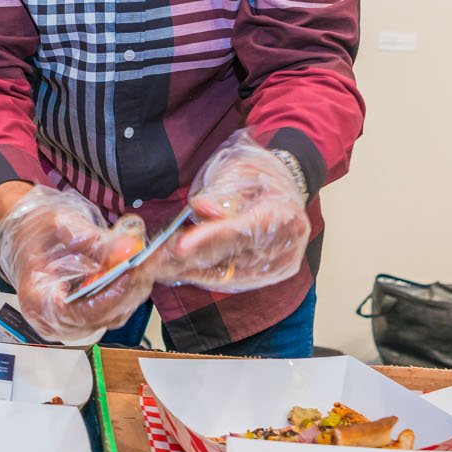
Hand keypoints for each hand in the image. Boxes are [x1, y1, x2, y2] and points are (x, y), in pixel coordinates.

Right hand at [0, 185, 157, 344]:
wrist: (27, 231)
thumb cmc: (35, 228)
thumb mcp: (61, 224)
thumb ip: (94, 239)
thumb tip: (129, 248)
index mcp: (38, 300)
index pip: (82, 312)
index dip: (113, 295)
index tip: (134, 271)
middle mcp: (53, 320)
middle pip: (104, 316)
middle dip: (131, 288)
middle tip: (150, 259)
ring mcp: (70, 321)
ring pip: (115, 314)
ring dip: (135, 288)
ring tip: (148, 260)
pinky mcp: (85, 315)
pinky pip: (114, 308)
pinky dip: (129, 289)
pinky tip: (138, 267)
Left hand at [161, 131, 309, 292]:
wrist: (291, 185)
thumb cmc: (261, 175)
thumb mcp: (240, 170)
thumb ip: (220, 192)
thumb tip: (199, 208)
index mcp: (281, 212)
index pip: (240, 230)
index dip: (208, 238)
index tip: (180, 246)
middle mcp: (287, 242)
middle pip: (232, 256)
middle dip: (193, 256)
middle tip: (160, 257)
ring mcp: (283, 261)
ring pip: (231, 273)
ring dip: (197, 269)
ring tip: (167, 263)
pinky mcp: (277, 273)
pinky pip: (237, 280)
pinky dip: (211, 276)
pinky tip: (189, 270)